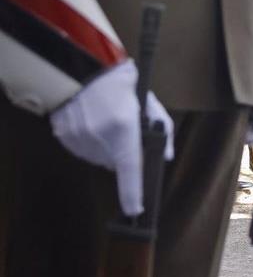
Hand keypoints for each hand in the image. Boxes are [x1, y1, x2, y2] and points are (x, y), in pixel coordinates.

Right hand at [49, 60, 174, 216]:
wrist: (81, 66)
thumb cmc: (120, 83)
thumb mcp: (148, 103)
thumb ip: (161, 130)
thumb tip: (165, 155)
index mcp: (123, 128)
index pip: (130, 170)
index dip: (132, 194)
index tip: (135, 210)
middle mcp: (99, 136)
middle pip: (115, 164)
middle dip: (122, 154)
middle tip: (123, 132)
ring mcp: (78, 136)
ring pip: (98, 158)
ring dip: (105, 149)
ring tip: (106, 123)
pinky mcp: (63, 134)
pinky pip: (81, 150)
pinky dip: (89, 143)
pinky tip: (91, 123)